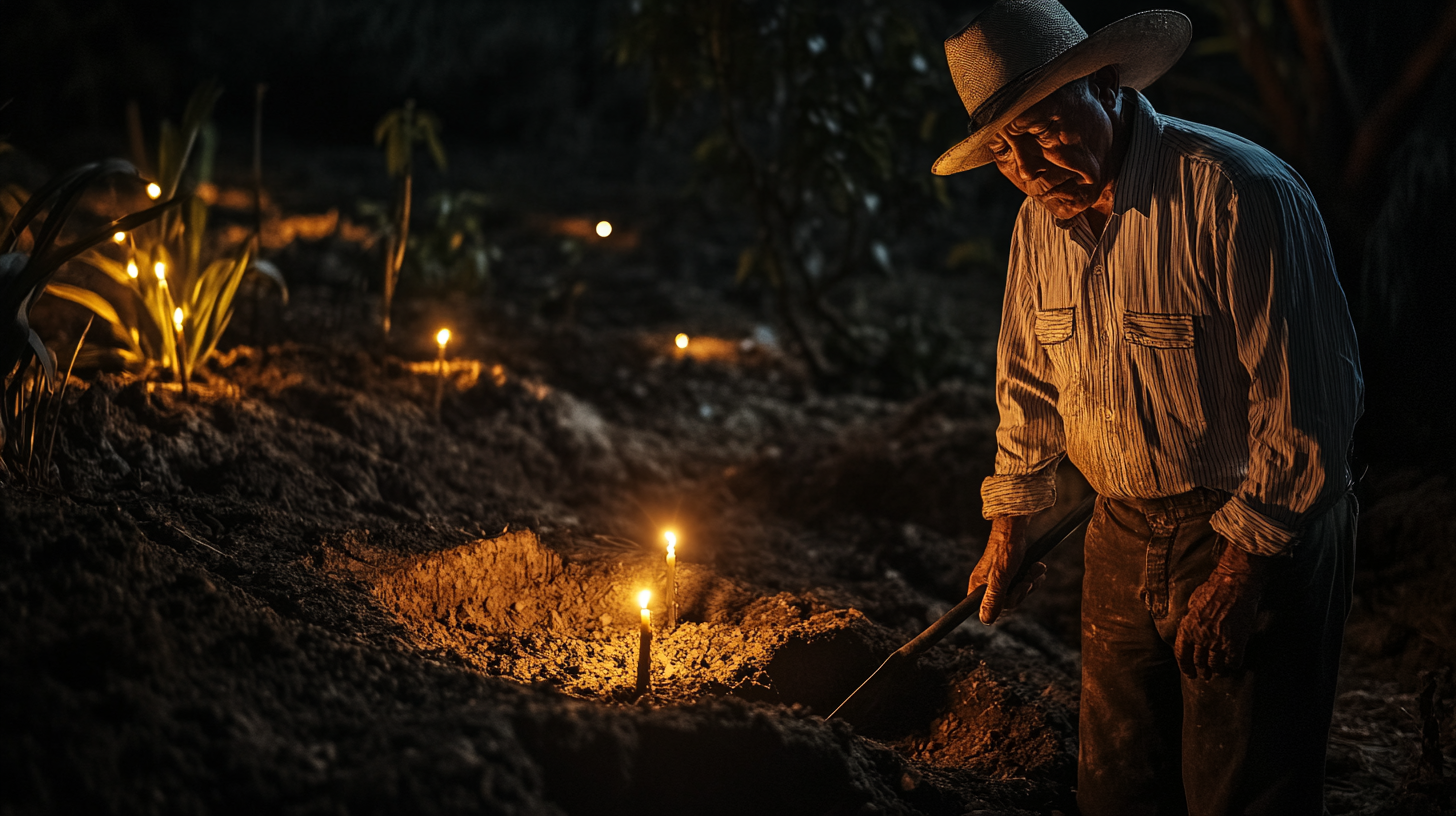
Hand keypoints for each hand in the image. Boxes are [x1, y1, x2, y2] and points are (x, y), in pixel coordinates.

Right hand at [968, 515, 1046, 624]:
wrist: (1014, 528)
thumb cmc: (1005, 551)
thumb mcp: (1000, 578)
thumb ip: (993, 599)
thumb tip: (985, 620)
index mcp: (979, 586)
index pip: (989, 609)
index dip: (1006, 605)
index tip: (1015, 592)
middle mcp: (987, 584)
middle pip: (1007, 602)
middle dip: (1022, 591)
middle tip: (1027, 580)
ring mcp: (999, 578)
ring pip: (1017, 592)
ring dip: (1030, 582)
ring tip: (1035, 570)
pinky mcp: (1010, 571)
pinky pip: (1022, 582)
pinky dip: (1032, 576)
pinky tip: (1036, 567)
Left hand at [1174, 543, 1276, 678]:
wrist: (1235, 585)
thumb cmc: (1212, 589)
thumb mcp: (1192, 603)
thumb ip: (1189, 619)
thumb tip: (1188, 629)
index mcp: (1187, 628)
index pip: (1181, 655)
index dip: (1185, 667)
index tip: (1189, 673)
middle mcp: (1201, 638)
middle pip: (1199, 662)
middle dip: (1202, 670)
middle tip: (1205, 675)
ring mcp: (1219, 642)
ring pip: (1216, 665)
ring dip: (1217, 670)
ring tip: (1219, 672)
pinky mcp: (1236, 643)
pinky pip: (1233, 661)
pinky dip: (1233, 665)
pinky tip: (1233, 665)